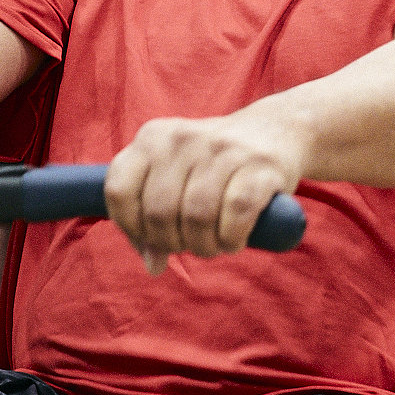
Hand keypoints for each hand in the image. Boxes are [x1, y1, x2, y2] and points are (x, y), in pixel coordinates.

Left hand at [104, 112, 304, 274]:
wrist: (275, 129)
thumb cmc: (213, 164)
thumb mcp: (174, 176)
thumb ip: (152, 216)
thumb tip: (152, 265)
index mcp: (153, 137)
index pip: (119, 190)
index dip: (130, 226)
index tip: (150, 237)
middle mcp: (183, 138)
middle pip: (159, 212)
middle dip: (171, 242)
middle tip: (189, 244)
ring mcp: (222, 149)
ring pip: (196, 217)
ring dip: (204, 246)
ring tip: (213, 244)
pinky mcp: (259, 166)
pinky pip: (235, 216)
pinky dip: (231, 239)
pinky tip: (234, 239)